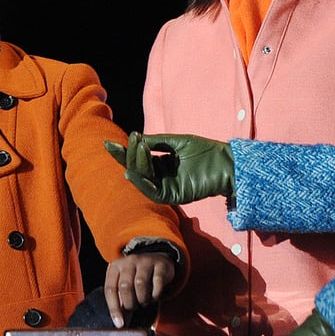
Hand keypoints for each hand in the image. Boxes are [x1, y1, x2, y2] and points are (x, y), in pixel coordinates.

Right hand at [104, 132, 234, 205]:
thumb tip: (135, 138)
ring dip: (136, 165)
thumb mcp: (177, 142)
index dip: (124, 152)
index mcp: (162, 164)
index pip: (138, 159)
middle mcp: (162, 177)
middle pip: (138, 169)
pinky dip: (142, 183)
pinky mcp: (175, 197)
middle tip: (120, 145)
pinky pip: (153, 192)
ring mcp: (168, 187)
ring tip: (135, 149)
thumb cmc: (205, 151)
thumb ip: (156, 142)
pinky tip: (133, 173)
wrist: (226, 163)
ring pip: (143, 180)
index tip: (108, 143)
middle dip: (126, 158)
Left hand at [104, 238, 181, 328]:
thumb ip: (120, 299)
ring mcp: (145, 261)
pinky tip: (154, 296)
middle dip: (130, 303)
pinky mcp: (160, 264)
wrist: (158, 259)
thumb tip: (119, 322)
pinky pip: (157, 282)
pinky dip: (156, 294)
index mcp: (115, 267)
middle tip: (134, 308)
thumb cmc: (137, 277)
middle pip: (125, 286)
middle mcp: (129, 261)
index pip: (110, 289)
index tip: (119, 324)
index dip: (114, 309)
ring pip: (140, 284)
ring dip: (142, 299)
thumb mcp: (125, 283)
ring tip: (144, 302)